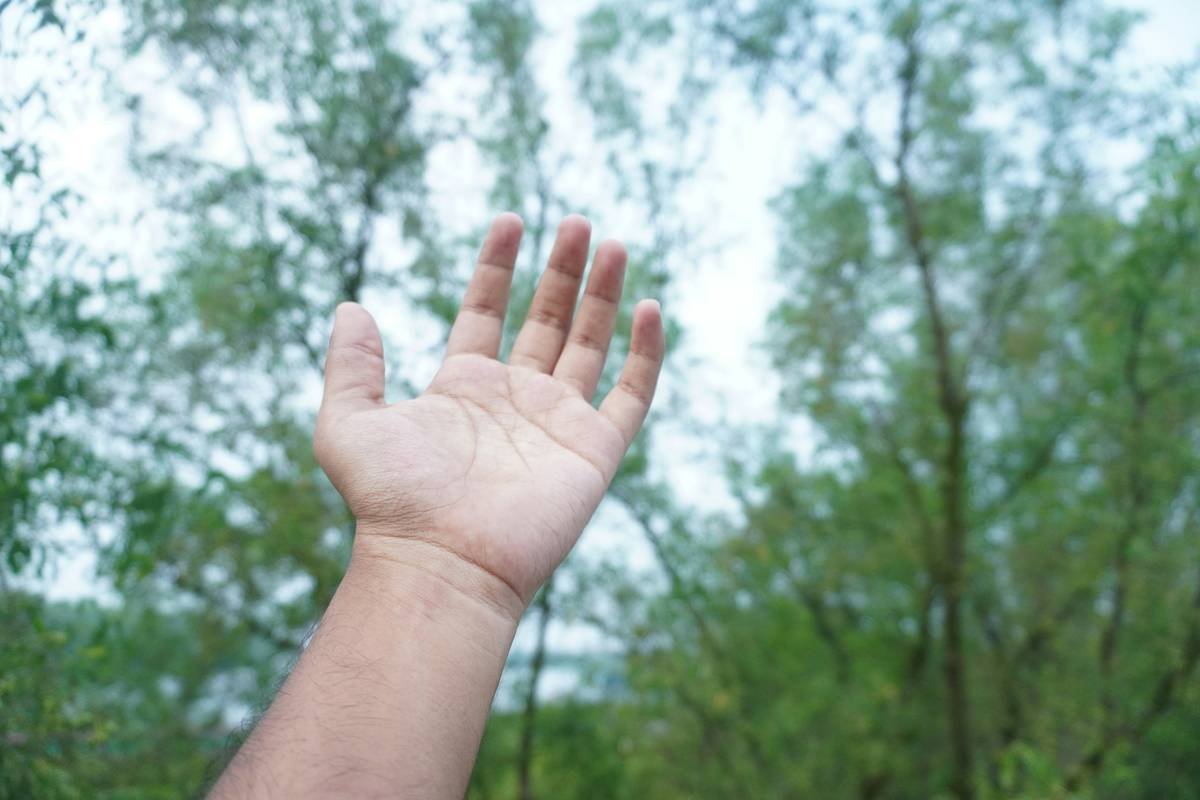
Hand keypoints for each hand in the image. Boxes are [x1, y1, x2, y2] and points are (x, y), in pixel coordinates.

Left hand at [313, 213, 664, 613]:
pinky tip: (648, 309)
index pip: (487, 310)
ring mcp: (557, 424)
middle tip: (578, 223)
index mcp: (463, 387)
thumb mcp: (349, 423)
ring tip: (613, 243)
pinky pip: (630, 396)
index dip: (497, 267)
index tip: (510, 221)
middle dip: (563, 271)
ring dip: (603, 296)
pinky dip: (644, 355)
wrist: (440, 561)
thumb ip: (351, 365)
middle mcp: (514, 400)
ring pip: (591, 345)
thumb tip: (351, 307)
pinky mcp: (593, 450)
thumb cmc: (390, 502)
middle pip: (547, 320)